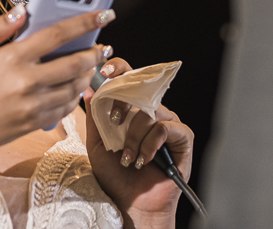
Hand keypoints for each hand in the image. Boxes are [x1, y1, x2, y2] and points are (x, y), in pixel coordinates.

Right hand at [0, 6, 114, 158]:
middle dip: (95, 52)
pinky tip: (74, 88)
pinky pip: (63, 109)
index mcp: (12, 59)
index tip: (104, 14)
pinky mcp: (32, 123)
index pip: (58, 34)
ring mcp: (31, 106)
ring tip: (90, 65)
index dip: (85, 22)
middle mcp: (26, 82)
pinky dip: (74, 97)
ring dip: (87, 75)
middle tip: (104, 45)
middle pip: (74, 63)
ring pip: (74, 88)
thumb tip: (23, 9)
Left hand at [83, 58, 193, 228]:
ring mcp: (169, 122)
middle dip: (123, 102)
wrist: (133, 203)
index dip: (119, 68)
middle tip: (114, 121)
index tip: (104, 72)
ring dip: (134, 137)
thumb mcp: (97, 145)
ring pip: (150, 112)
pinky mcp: (183, 137)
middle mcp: (152, 111)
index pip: (129, 78)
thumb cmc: (115, 176)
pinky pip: (165, 128)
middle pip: (140, 89)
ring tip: (128, 158)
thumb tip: (89, 90)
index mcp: (132, 109)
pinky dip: (150, 144)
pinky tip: (143, 160)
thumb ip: (95, 118)